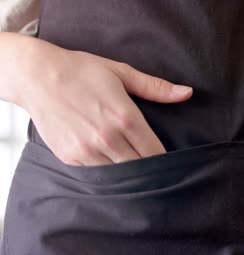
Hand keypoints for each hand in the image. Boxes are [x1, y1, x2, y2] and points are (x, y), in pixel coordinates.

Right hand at [16, 38, 192, 165]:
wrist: (37, 77)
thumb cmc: (82, 72)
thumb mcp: (122, 73)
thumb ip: (155, 87)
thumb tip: (186, 93)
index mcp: (125, 117)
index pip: (155, 152)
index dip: (165, 160)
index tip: (171, 163)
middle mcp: (107, 138)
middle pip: (140, 167)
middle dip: (150, 169)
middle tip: (157, 169)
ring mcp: (87, 150)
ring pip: (119, 175)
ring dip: (130, 173)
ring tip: (136, 168)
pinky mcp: (70, 157)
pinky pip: (97, 173)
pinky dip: (108, 171)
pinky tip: (113, 163)